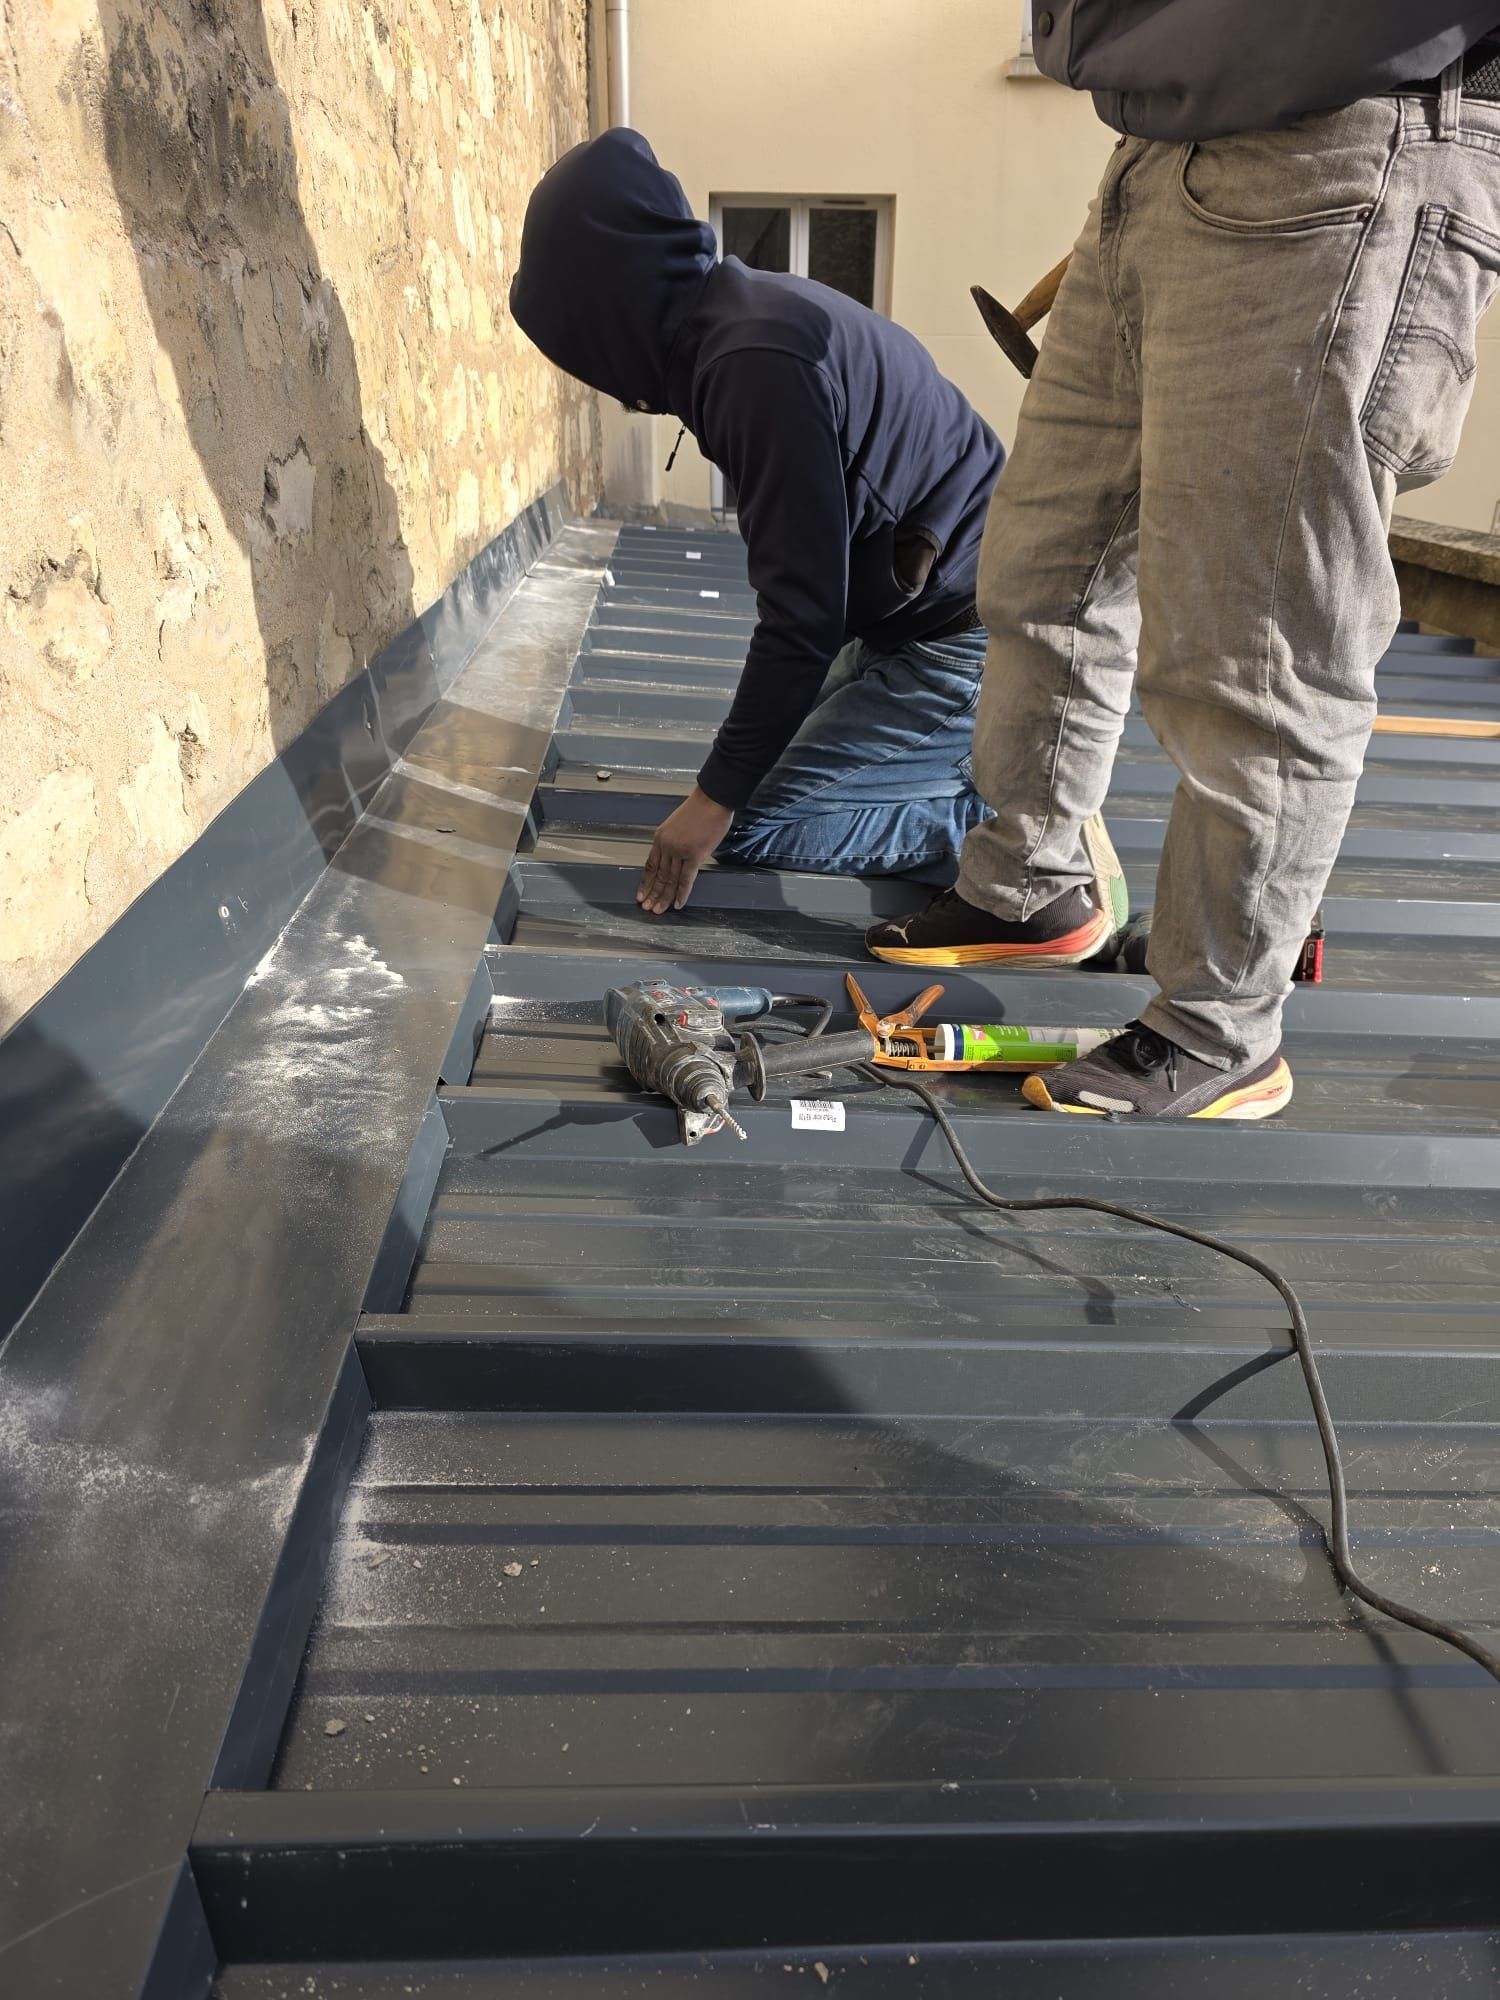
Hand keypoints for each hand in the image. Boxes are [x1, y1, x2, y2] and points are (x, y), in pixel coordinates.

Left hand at [637, 787, 734, 913]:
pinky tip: (678, 904)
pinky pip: (686, 879)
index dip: (645, 882)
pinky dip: (681, 893)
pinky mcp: (694, 855)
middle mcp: (667, 846)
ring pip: (670, 880)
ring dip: (664, 897)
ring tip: (659, 910)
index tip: (641, 894)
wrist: (712, 799)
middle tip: (648, 908)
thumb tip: (679, 858)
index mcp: (660, 838)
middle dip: (652, 894)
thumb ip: (676, 842)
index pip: (650, 865)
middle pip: (658, 875)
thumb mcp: (679, 825)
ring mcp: (679, 851)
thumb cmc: (701, 809)